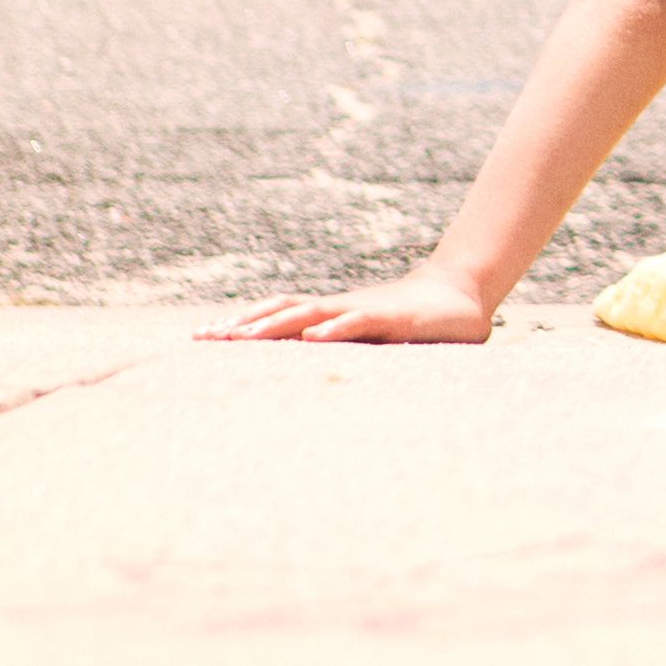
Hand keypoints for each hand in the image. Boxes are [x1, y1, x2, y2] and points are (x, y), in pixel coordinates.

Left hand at [214, 265, 495, 343]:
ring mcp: (364, 311)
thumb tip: (307, 372)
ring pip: (311, 314)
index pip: (278, 316)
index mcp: (331, 317)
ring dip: (274, 325)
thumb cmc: (417, 324)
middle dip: (241, 326)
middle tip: (202, 339)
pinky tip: (312, 338)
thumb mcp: (373, 343)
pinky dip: (334, 329)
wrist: (463, 293)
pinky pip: (358, 322)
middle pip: (281, 311)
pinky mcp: (392, 319)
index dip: (242, 325)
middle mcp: (340, 309)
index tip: (204, 338)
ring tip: (240, 337)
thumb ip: (344, 353)